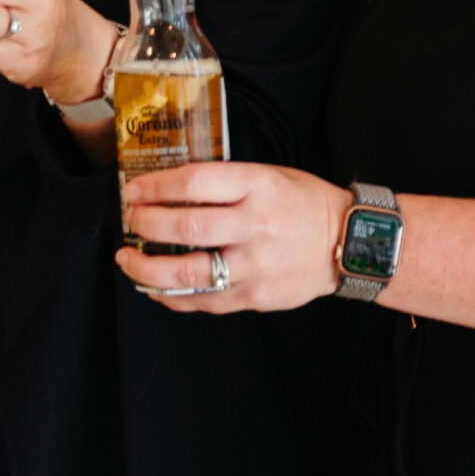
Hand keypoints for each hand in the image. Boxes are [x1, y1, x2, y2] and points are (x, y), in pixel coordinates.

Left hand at [113, 161, 348, 312]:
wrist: (348, 244)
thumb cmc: (303, 203)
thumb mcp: (267, 175)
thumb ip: (223, 183)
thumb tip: (168, 191)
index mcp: (257, 186)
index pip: (193, 183)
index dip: (155, 187)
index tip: (133, 191)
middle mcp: (255, 225)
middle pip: (186, 228)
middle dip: (145, 225)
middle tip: (130, 221)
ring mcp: (255, 266)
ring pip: (188, 273)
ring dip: (146, 268)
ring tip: (127, 260)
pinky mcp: (255, 296)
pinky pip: (204, 300)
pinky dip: (171, 296)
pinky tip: (154, 287)